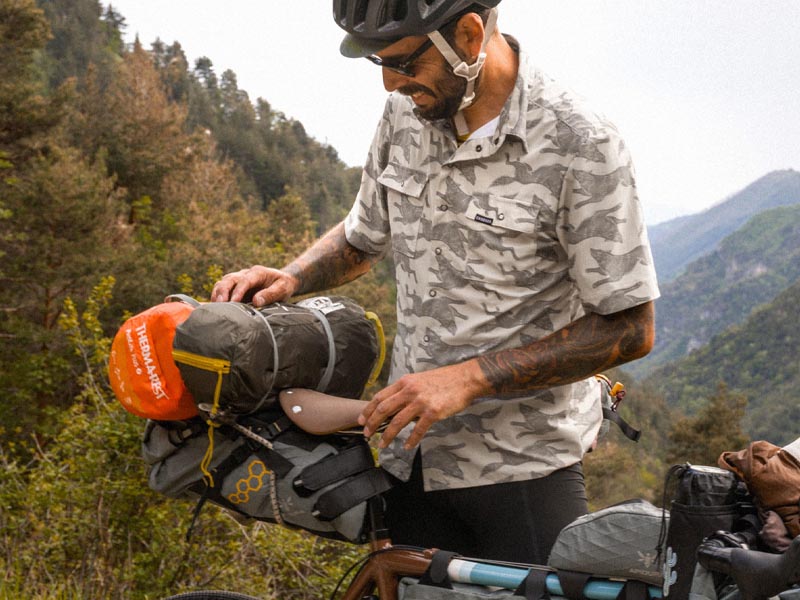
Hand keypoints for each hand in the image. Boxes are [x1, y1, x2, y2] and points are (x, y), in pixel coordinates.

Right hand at [210, 266, 298, 306]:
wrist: (282, 281)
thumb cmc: (283, 285)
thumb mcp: (283, 289)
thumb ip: (271, 294)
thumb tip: (256, 302)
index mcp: (258, 273)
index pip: (245, 280)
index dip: (238, 290)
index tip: (234, 301)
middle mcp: (245, 274)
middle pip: (229, 279)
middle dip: (223, 291)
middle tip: (219, 304)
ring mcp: (238, 280)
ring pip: (223, 283)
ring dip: (217, 294)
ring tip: (215, 307)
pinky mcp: (235, 287)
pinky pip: (222, 289)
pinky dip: (217, 297)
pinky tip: (216, 308)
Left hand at [359, 361, 486, 449]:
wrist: (465, 379)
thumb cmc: (444, 380)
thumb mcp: (419, 380)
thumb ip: (406, 391)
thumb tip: (394, 406)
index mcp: (405, 382)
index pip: (380, 396)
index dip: (368, 409)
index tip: (362, 420)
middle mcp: (410, 391)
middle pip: (384, 409)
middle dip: (372, 423)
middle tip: (367, 434)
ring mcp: (421, 402)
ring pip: (397, 421)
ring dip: (387, 435)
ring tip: (382, 444)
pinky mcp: (432, 412)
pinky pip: (417, 430)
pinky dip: (411, 440)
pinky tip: (407, 446)